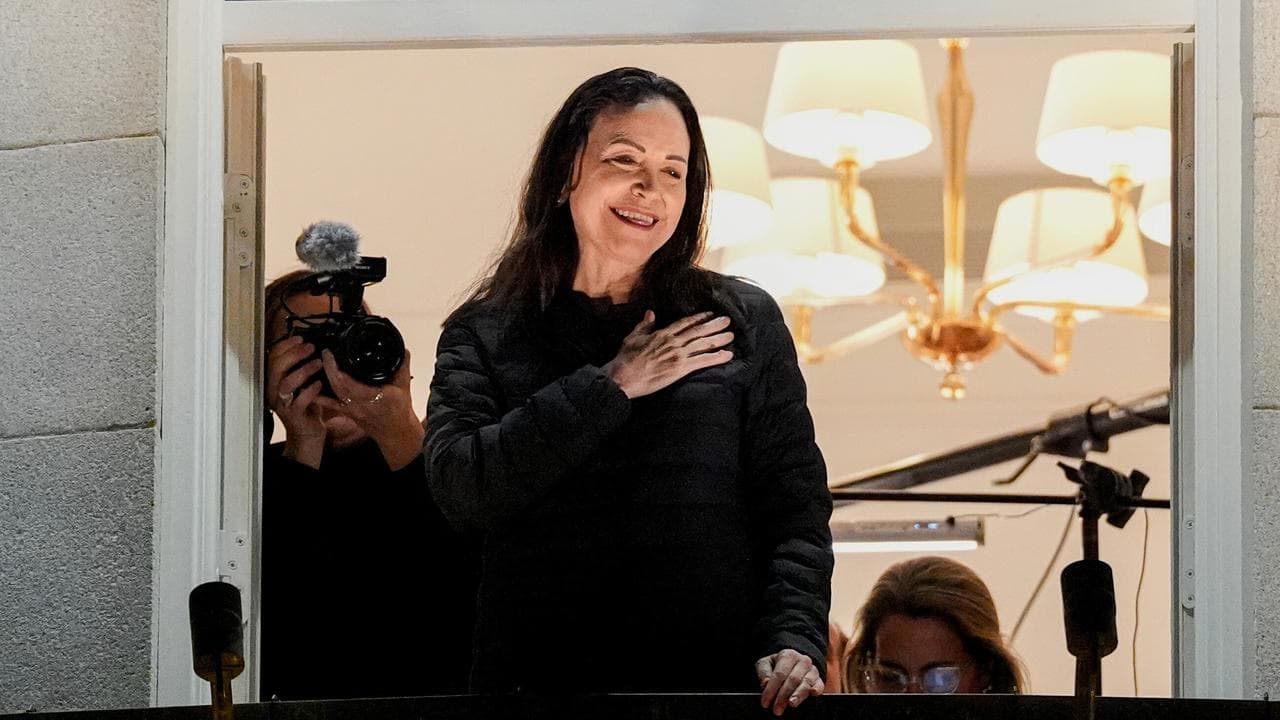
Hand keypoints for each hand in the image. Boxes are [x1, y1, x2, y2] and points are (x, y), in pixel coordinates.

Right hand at [265, 335, 326, 468]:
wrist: (307, 432)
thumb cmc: (306, 404)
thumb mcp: (302, 382)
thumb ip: (301, 366)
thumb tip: (309, 344)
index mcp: (273, 380)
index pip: (271, 357)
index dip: (285, 346)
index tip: (300, 338)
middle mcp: (273, 391)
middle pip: (276, 367)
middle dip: (294, 354)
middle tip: (310, 347)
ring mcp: (282, 404)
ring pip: (287, 383)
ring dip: (303, 370)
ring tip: (318, 363)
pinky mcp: (293, 415)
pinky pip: (300, 400)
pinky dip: (311, 389)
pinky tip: (320, 384)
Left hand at [314, 348, 423, 469]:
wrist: (395, 433)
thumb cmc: (399, 410)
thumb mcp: (404, 386)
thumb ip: (403, 367)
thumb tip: (402, 349)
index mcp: (374, 397)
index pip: (349, 383)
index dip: (336, 368)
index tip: (331, 353)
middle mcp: (360, 405)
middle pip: (338, 386)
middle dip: (328, 368)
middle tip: (325, 353)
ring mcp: (352, 410)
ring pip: (332, 394)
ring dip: (323, 378)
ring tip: (317, 363)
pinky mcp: (347, 412)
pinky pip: (330, 404)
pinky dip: (319, 395)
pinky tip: (309, 386)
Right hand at [603, 311, 732, 398]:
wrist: (623, 376)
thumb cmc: (625, 359)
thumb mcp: (632, 337)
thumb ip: (644, 325)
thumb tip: (650, 312)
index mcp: (662, 334)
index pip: (684, 323)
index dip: (699, 318)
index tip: (710, 314)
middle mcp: (673, 342)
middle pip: (698, 331)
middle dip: (714, 325)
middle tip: (727, 320)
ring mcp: (678, 355)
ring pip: (703, 344)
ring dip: (719, 338)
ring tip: (731, 335)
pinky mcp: (680, 368)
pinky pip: (702, 361)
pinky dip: (716, 357)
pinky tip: (728, 355)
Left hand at [756, 649, 823, 715]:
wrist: (792, 664)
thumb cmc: (777, 665)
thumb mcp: (766, 664)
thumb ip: (764, 672)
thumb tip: (765, 683)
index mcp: (788, 655)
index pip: (779, 673)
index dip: (771, 689)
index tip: (765, 702)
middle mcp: (802, 661)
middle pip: (793, 679)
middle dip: (783, 696)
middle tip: (776, 709)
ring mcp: (812, 670)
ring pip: (806, 683)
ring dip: (798, 695)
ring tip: (791, 704)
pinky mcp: (819, 680)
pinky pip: (819, 685)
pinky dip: (816, 689)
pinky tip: (812, 694)